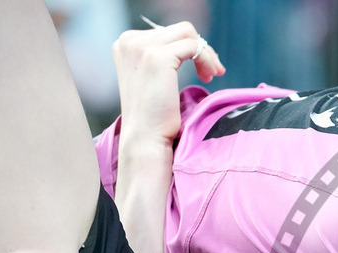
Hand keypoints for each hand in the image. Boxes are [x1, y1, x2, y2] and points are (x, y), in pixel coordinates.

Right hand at [112, 21, 224, 146]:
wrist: (145, 138)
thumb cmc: (153, 115)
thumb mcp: (152, 77)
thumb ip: (162, 56)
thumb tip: (191, 43)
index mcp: (125, 43)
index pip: (168, 32)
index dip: (189, 48)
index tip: (202, 68)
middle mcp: (129, 41)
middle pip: (180, 30)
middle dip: (201, 49)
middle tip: (212, 72)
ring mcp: (141, 47)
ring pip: (189, 35)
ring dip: (206, 53)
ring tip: (212, 75)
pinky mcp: (158, 57)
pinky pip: (193, 46)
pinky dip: (206, 59)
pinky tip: (209, 76)